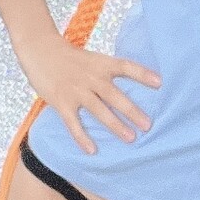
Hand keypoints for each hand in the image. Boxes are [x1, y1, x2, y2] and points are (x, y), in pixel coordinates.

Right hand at [25, 32, 160, 155]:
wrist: (40, 49)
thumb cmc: (70, 57)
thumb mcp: (92, 59)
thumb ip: (107, 72)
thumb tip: (130, 90)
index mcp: (101, 64)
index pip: (125, 67)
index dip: (142, 74)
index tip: (159, 83)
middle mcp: (91, 77)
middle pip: (114, 95)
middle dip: (132, 111)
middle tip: (148, 125)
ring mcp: (76, 90)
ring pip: (99, 110)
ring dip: (115, 125)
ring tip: (130, 138)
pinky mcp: (62, 102)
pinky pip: (74, 123)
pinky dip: (82, 137)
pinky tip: (92, 150)